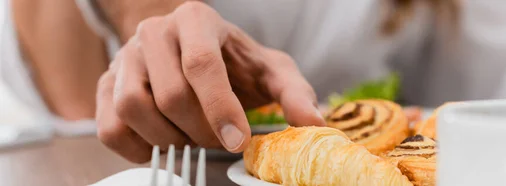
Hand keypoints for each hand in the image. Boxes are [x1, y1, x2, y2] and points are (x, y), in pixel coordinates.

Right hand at [96, 2, 324, 162]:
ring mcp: (125, 56)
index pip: (202, 64)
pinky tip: (165, 145)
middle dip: (200, 131)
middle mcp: (155, 32)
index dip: (221, 108)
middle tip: (220, 142)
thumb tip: (314, 124)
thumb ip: (295, 93)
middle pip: (169, 95)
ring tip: (192, 139)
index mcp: (196, 19)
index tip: (238, 141)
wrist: (195, 52)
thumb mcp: (272, 71)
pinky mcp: (107, 83)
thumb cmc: (236, 62)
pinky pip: (110, 126)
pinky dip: (139, 148)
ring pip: (133, 109)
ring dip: (169, 139)